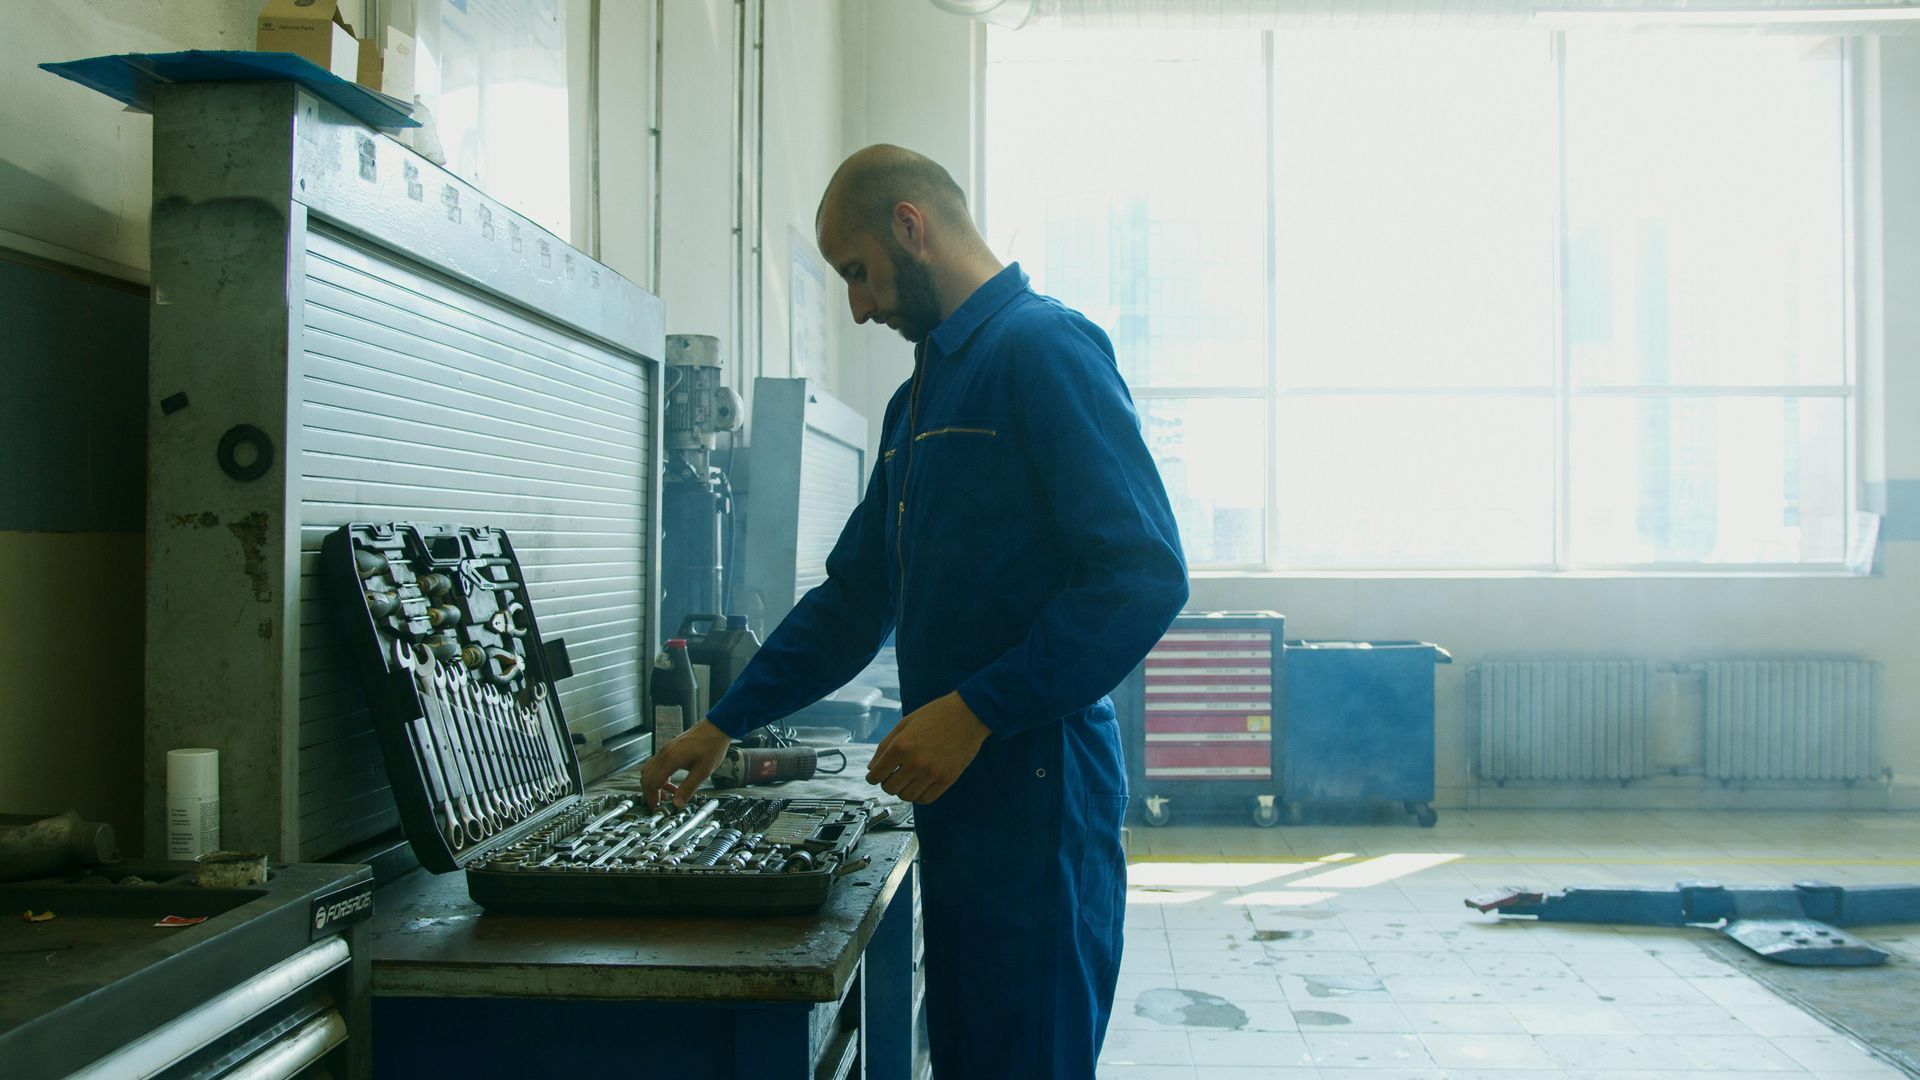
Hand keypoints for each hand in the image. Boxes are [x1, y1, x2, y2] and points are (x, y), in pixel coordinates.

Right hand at [638, 720, 731, 809]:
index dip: (652, 798)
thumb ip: (688, 788)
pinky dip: (659, 777)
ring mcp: (665, 750)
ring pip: (649, 771)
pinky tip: (671, 784)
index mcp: (670, 759)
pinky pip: (656, 765)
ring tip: (667, 796)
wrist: (716, 728)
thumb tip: (678, 804)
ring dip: (654, 785)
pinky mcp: (668, 749)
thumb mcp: (703, 771)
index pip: (652, 783)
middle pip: (646, 777)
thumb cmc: (712, 746)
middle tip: (659, 804)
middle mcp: (664, 753)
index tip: (655, 808)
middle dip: (650, 793)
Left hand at [865, 692, 989, 803]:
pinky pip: (926, 799)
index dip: (872, 777)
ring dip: (903, 790)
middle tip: (892, 776)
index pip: (876, 774)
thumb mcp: (904, 723)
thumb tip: (873, 767)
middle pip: (890, 788)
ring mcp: (931, 773)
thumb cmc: (936, 715)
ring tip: (907, 780)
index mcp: (901, 746)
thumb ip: (885, 745)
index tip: (874, 776)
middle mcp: (914, 762)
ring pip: (906, 796)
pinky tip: (920, 785)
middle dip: (887, 783)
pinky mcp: (947, 780)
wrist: (968, 715)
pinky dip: (919, 796)